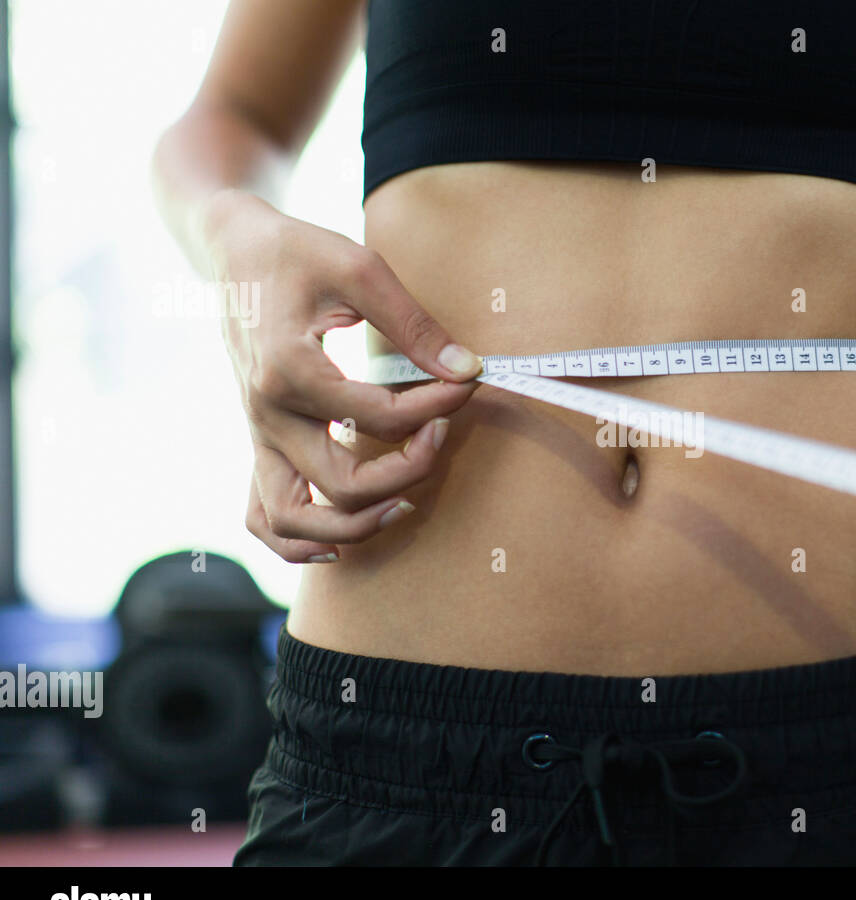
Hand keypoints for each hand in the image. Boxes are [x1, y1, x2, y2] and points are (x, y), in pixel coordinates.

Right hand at [206, 190, 482, 562]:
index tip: (468, 383)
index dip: (437, 406)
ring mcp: (256, 435)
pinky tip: (344, 537)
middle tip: (443, 433)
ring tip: (406, 501)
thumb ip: (415, 325)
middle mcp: (265, 414)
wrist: (235, 251)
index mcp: (288, 370)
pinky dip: (299, 541)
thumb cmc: (298, 253)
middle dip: (410, 469)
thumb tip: (467, 370)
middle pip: (344, 484)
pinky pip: (262, 517)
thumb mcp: (360, 269)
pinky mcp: (258, 443)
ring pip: (295, 520)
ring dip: (357, 524)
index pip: (381, 416)